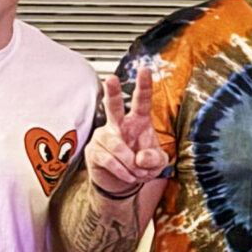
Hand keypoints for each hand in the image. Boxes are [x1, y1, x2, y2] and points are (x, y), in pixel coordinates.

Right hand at [86, 67, 170, 198]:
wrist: (122, 182)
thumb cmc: (141, 165)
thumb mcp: (158, 164)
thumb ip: (155, 159)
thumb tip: (140, 158)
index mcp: (139, 121)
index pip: (142, 101)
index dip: (144, 85)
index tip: (145, 69)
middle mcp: (119, 124)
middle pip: (114, 105)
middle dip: (112, 92)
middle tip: (110, 78)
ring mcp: (104, 136)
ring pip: (116, 145)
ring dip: (130, 163)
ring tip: (137, 172)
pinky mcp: (94, 150)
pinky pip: (108, 159)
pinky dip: (122, 171)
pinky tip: (128, 175)